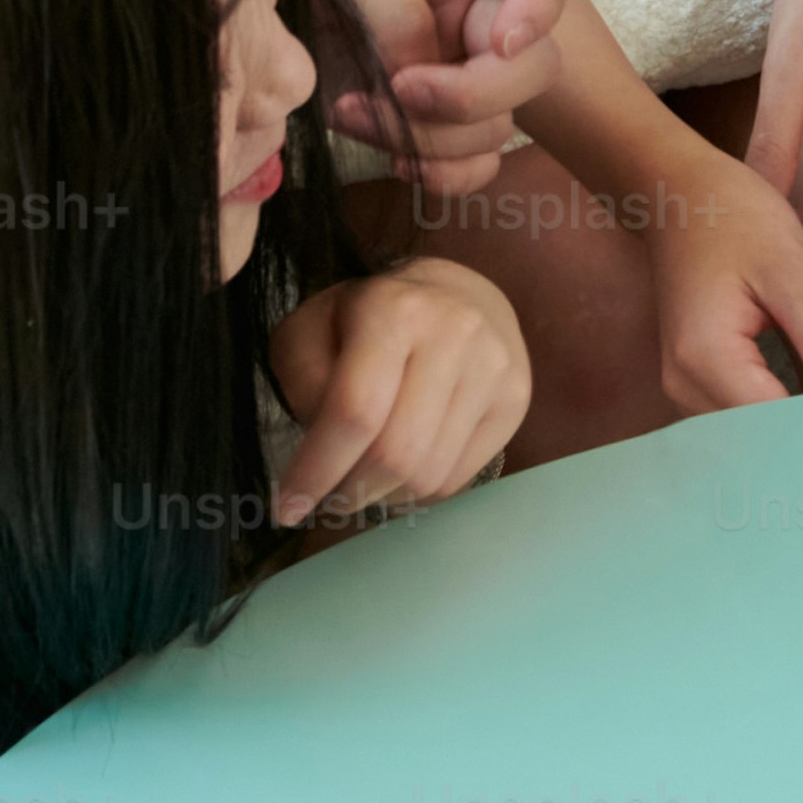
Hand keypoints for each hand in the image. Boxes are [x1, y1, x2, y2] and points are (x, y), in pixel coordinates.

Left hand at [265, 257, 531, 525]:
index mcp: (392, 311)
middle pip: (396, 453)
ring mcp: (494, 368)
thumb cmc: (368, 319)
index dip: (318, 469)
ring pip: (429, 475)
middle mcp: (454, 334)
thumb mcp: (312, 329)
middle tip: (327, 499)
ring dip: (384, 497)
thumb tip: (321, 444)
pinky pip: (459, 478)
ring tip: (363, 481)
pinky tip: (400, 474)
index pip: (356, 410)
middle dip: (350, 492)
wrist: (458, 294)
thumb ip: (302, 379)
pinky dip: (418, 492)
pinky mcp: (515, 400)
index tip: (287, 507)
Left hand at [305, 0, 572, 195]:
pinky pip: (472, 165)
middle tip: (403, 88)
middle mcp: (472, 10)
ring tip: (355, 110)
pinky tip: (391, 154)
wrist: (255, 0)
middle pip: (537, 63)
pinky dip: (439, 174)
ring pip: (498, 126)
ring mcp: (457, 69)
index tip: (501, 44)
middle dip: (476, 93)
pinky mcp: (430, 119)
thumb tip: (417, 68)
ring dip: (432, 136)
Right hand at [647, 141, 802, 413]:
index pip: (774, 426)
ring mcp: (685, 386)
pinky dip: (778, 415)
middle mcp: (686, 385)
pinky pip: (740, 416)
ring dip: (795, 432)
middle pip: (758, 441)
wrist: (677, 194)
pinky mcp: (696, 380)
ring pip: (747, 436)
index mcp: (708, 358)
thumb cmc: (731, 217)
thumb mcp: (789, 266)